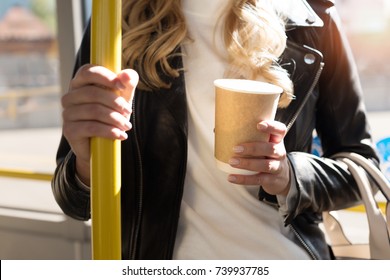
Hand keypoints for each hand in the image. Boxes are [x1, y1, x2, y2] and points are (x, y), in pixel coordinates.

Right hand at [61, 64, 138, 183]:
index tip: (122, 86)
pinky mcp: (69, 130)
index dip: (105, 76)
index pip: (88, 71)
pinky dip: (109, 131)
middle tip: (128, 111)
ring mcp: (67, 113)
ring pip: (94, 111)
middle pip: (93, 93)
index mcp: (80, 83)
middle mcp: (70, 97)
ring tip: (127, 126)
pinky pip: (91, 127)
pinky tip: (120, 135)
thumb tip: (127, 75)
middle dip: (115, 102)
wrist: (102, 144)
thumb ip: (127, 83)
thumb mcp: (123, 97)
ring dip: (115, 119)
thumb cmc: (112, 113)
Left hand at [227, 120, 290, 195]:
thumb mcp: (263, 144)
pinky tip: (231, 177)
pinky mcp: (272, 180)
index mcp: (277, 140)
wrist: (281, 178)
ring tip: (232, 162)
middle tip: (236, 149)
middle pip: (271, 148)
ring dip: (247, 164)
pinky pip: (258, 179)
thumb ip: (247, 137)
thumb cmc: (266, 155)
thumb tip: (217, 130)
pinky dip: (244, 179)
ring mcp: (277, 167)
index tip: (258, 125)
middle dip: (253, 148)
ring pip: (265, 165)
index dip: (271, 126)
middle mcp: (280, 152)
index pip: (280, 130)